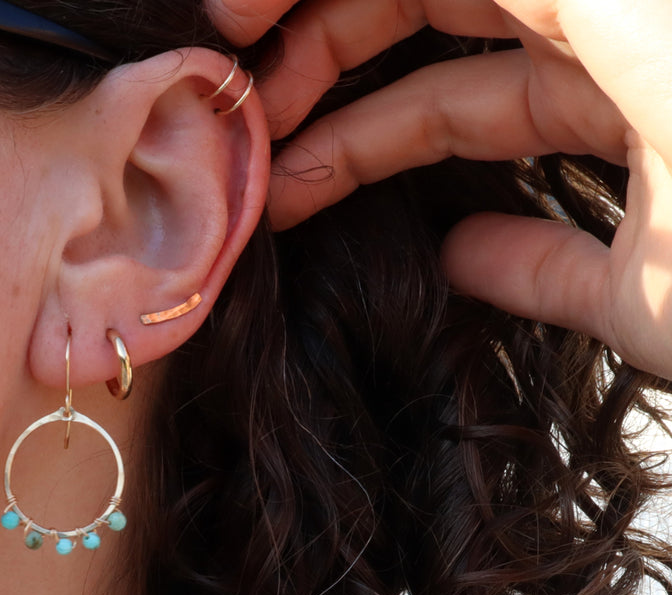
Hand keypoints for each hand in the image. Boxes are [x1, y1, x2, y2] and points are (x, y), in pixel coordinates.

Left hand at [205, 0, 671, 379]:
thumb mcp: (642, 295)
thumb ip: (550, 268)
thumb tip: (462, 255)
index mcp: (637, 83)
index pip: (477, 80)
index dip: (371, 111)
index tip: (282, 155)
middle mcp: (634, 21)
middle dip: (326, 40)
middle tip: (235, 93)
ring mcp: (635, 5)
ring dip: (334, 13)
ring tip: (234, 62)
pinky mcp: (632, 3)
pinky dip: (374, 22)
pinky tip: (291, 53)